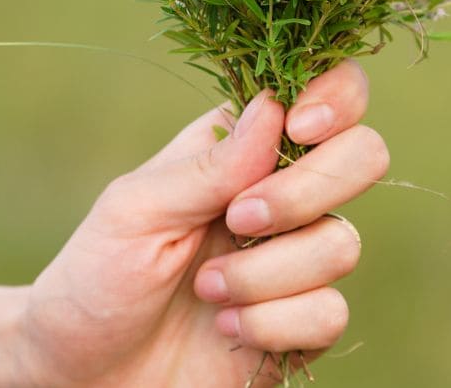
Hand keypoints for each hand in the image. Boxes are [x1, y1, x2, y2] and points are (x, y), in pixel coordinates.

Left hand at [20, 60, 388, 386]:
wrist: (85, 372)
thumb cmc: (98, 277)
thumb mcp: (136, 210)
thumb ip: (209, 165)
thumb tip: (274, 107)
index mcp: (243, 146)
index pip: (327, 92)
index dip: (335, 99)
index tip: (298, 128)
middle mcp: (283, 192)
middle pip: (365, 155)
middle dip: (306, 190)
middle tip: (237, 219)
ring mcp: (298, 257)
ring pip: (342, 243)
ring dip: (265, 272)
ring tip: (205, 289)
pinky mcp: (303, 321)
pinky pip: (330, 312)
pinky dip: (272, 322)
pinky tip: (227, 327)